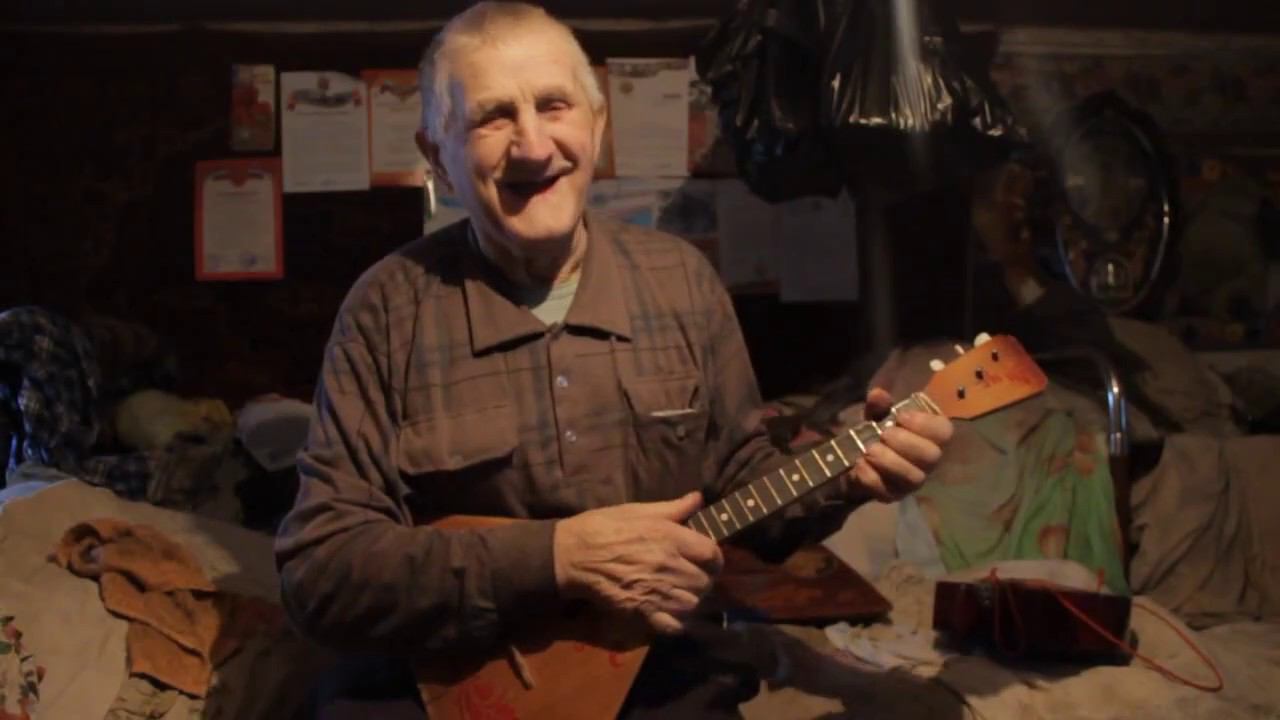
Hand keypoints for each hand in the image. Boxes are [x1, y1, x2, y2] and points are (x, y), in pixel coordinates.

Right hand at [553, 491, 722, 634]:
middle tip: (691, 576)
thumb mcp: (638, 509)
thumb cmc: (603, 526)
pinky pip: (673, 625)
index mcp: (670, 537)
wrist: (572, 554)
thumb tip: (699, 498)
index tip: (705, 558)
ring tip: (681, 593)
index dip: (713, 557)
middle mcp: (668, 565)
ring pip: (692, 604)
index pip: (712, 554)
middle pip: (704, 582)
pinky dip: (676, 621)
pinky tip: (669, 611)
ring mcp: (656, 591)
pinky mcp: (641, 611)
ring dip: (690, 600)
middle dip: (702, 579)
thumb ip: (672, 507)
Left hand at [845, 388, 952, 502]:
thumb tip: (878, 395)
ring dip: (889, 461)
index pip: (944, 431)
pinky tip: (859, 464)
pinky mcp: (893, 496)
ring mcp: (912, 481)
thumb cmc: (875, 432)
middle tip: (884, 435)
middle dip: (905, 443)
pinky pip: (888, 491)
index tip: (900, 417)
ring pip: (914, 477)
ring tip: (869, 450)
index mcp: (930, 436)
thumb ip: (879, 404)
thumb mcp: (876, 414)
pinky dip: (871, 476)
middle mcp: (927, 461)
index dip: (924, 424)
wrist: (854, 459)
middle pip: (932, 456)